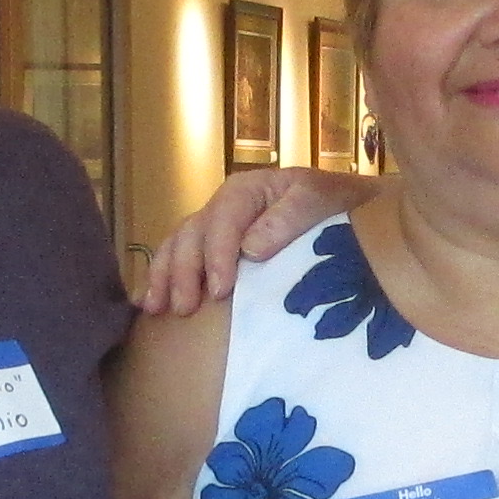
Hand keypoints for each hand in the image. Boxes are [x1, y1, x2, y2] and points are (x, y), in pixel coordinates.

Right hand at [132, 167, 363, 314]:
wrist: (351, 213)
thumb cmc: (337, 207)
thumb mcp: (320, 202)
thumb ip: (289, 218)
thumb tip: (250, 247)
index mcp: (248, 189)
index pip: (224, 219)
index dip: (217, 254)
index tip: (220, 291)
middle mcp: (224, 206)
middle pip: (192, 234)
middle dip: (184, 272)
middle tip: (184, 308)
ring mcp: (215, 227)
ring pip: (177, 246)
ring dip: (163, 277)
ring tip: (156, 309)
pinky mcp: (213, 249)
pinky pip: (178, 259)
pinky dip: (160, 279)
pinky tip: (147, 302)